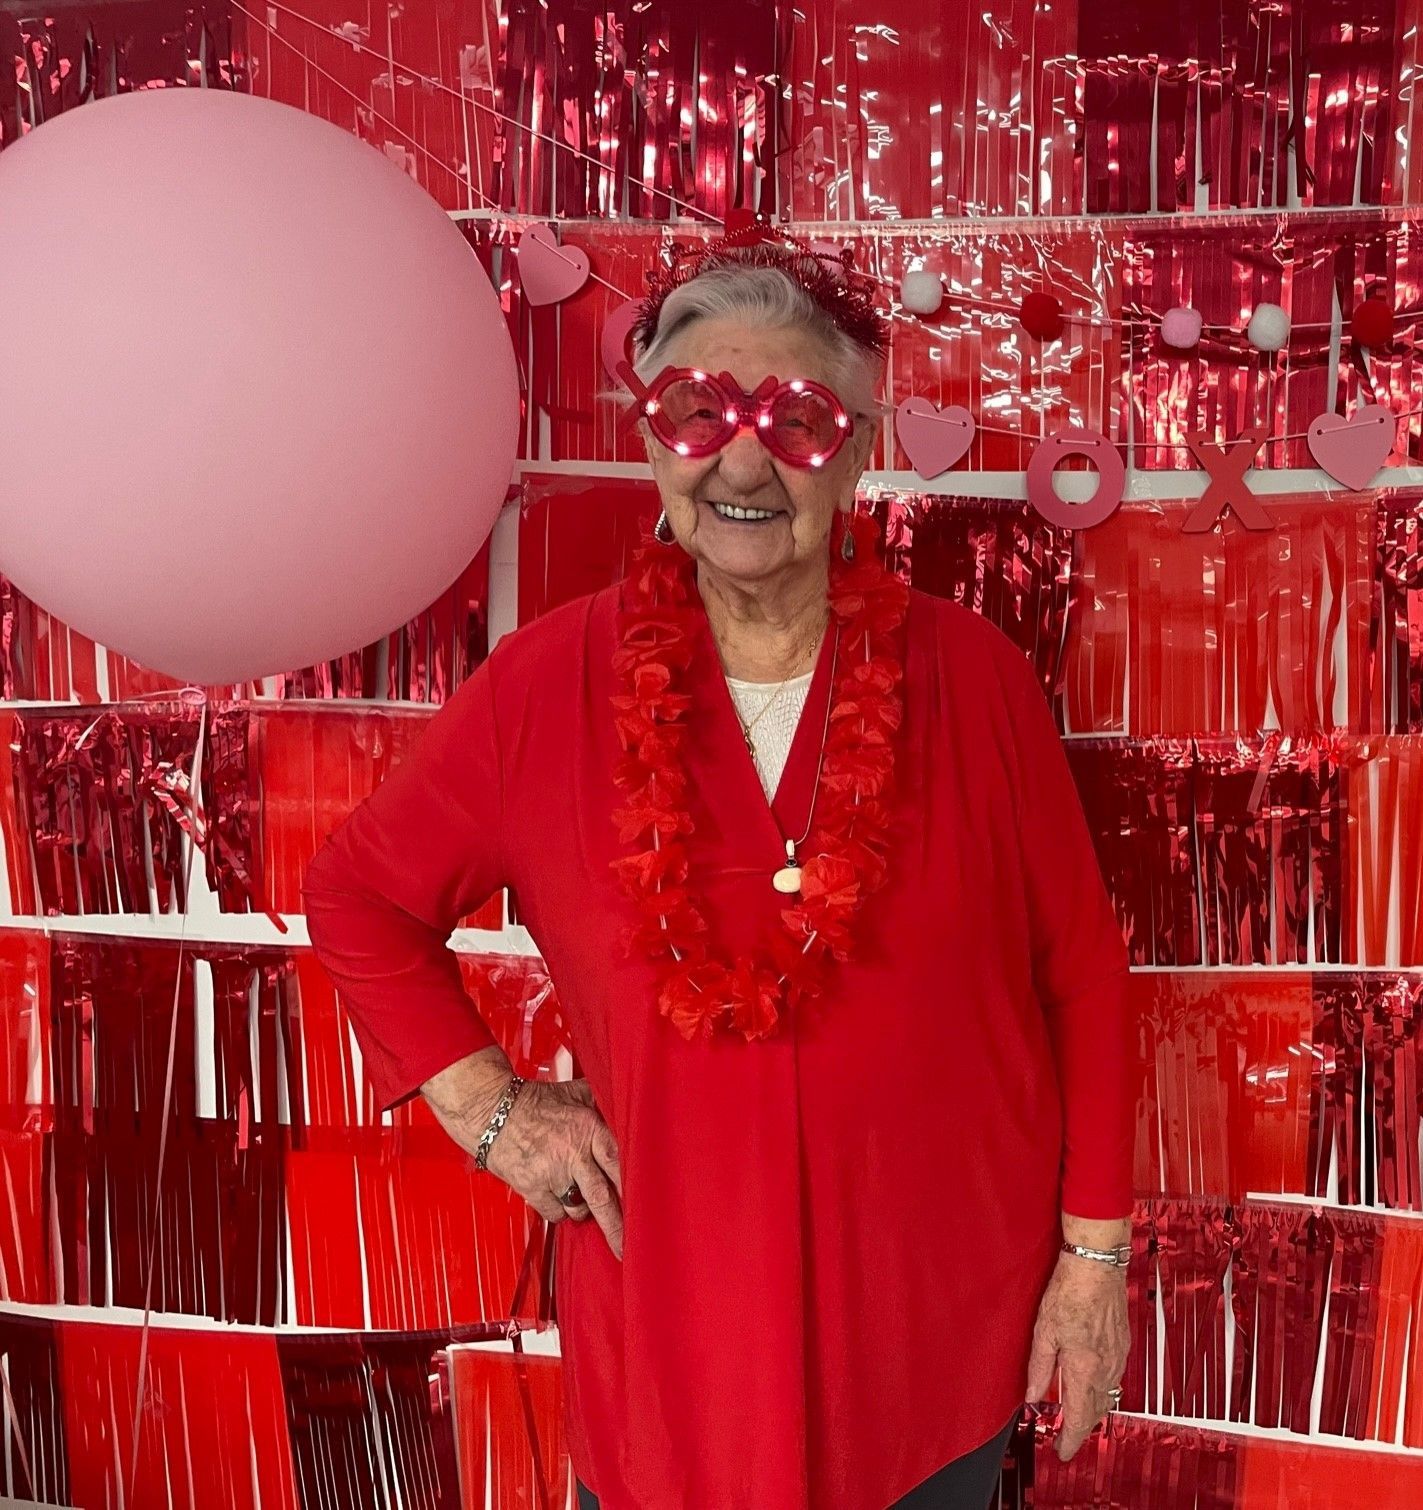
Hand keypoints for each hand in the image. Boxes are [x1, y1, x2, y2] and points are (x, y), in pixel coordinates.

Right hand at [423, 1050, 623, 1259]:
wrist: (492, 1111)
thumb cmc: (533, 1101)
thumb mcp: (574, 1093)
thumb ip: (599, 1102)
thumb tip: (623, 1107)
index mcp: (587, 1128)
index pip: (618, 1162)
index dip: (632, 1185)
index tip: (645, 1206)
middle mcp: (572, 1153)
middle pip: (602, 1197)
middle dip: (617, 1225)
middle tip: (627, 1247)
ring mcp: (552, 1173)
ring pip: (578, 1208)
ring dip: (582, 1209)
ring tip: (577, 1195)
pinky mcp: (532, 1187)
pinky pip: (555, 1213)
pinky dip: (558, 1210)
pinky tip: (556, 1194)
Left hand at [1024, 1247, 1129, 1460]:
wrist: (1097, 1266)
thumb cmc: (1069, 1292)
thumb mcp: (1043, 1331)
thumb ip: (1038, 1368)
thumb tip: (1031, 1397)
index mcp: (1084, 1369)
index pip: (1080, 1418)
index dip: (1070, 1440)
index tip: (1061, 1451)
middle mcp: (1106, 1368)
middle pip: (1097, 1412)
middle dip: (1082, 1428)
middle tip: (1065, 1435)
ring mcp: (1118, 1356)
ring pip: (1108, 1396)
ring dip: (1093, 1410)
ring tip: (1077, 1414)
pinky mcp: (1122, 1343)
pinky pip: (1115, 1377)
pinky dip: (1103, 1389)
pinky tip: (1092, 1382)